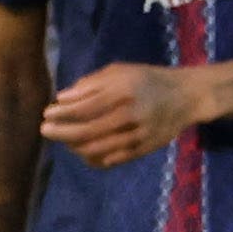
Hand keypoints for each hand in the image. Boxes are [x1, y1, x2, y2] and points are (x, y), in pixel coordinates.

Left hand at [41, 63, 199, 166]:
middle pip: (87, 131)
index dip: (62, 113)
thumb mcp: (120, 72)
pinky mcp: (143, 149)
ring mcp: (138, 135)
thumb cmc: (148, 79)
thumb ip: (91, 84)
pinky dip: (92, 157)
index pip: (85, 107)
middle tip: (45, 130)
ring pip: (97, 149)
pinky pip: (111, 160)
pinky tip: (83, 150)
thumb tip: (62, 99)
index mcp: (124, 91)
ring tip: (64, 140)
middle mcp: (131, 114)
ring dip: (74, 147)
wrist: (187, 96)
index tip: (46, 114)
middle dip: (62, 132)